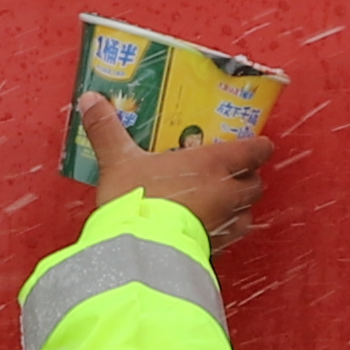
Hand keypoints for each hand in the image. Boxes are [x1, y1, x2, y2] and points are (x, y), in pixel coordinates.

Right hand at [77, 100, 268, 243]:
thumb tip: (90, 99)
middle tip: (230, 171)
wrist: (142, 250)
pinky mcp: (217, 248)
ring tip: (221, 201)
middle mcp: (228, 192)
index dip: (258, 147)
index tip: (256, 144)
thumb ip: (107, 130)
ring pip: (248, 211)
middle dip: (248, 177)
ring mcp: (225, 223)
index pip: (254, 151)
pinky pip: (232, 236)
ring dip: (240, 206)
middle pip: (255, 183)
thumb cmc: (138, 200)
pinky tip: (208, 229)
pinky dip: (225, 230)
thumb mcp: (119, 161)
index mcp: (214, 164)